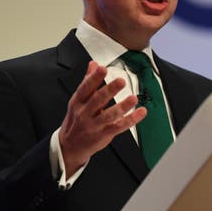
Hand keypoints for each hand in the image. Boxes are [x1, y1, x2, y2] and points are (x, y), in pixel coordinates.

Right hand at [58, 61, 146, 177]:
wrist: (70, 146)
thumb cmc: (76, 119)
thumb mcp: (78, 100)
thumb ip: (88, 82)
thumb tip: (93, 64)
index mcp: (78, 102)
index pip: (85, 88)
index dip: (93, 78)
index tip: (102, 68)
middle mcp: (84, 113)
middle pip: (97, 100)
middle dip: (109, 90)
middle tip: (121, 81)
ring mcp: (94, 125)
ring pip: (109, 115)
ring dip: (122, 106)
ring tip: (133, 98)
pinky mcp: (104, 134)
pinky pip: (119, 126)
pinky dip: (131, 119)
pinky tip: (141, 112)